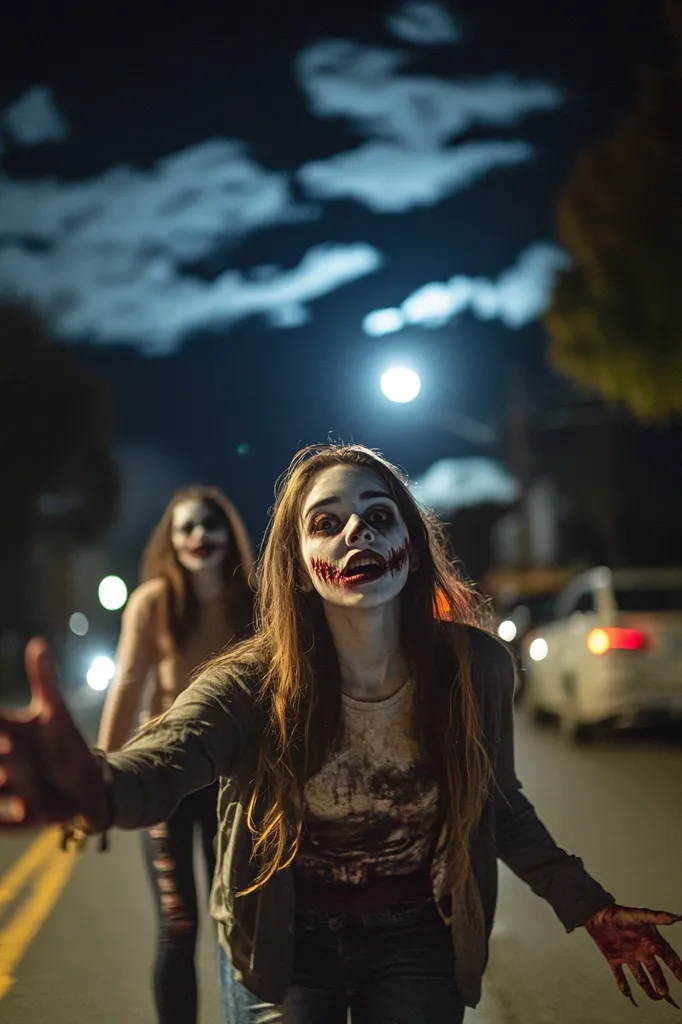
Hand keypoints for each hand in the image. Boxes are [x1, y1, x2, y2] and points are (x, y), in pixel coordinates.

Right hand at [0, 638, 107, 830]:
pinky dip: (10, 820)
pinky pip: (11, 823)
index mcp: (8, 735)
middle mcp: (3, 764)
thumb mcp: (55, 712)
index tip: (5, 731)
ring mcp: (12, 791)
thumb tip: (37, 643)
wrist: (85, 785)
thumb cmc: (62, 744)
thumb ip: (44, 681)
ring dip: (0, 785)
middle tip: (6, 745)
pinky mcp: (27, 816)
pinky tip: (20, 811)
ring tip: (7, 775)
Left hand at [585, 904, 681, 1007]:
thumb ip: (657, 917)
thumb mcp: (640, 916)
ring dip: (647, 987)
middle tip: (664, 994)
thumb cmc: (619, 913)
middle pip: (655, 970)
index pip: (667, 956)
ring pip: (640, 976)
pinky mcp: (614, 958)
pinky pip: (619, 975)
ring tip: (655, 997)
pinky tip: (627, 994)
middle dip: (660, 982)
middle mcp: (641, 950)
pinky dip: (623, 985)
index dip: (676, 967)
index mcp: (649, 940)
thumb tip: (678, 918)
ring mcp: (628, 955)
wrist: (595, 913)